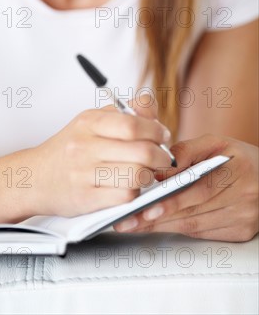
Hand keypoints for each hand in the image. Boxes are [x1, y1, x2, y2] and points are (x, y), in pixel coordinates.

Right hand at [29, 97, 171, 216]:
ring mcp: (84, 174)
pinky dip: (135, 192)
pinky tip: (131, 186)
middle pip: (141, 151)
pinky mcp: (86, 199)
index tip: (162, 135)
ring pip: (137, 175)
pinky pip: (125, 196)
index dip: (156, 130)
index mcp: (88, 122)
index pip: (133, 124)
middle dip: (161, 156)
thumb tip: (149, 102)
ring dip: (150, 175)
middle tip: (163, 157)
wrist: (35, 177)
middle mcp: (85, 146)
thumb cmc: (69, 149)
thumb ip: (123, 112)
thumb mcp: (90, 122)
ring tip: (147, 172)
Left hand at [113, 134, 258, 241]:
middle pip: (195, 212)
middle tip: (129, 221)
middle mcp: (245, 197)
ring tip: (136, 224)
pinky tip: (161, 224)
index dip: (173, 201)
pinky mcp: (241, 232)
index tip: (147, 208)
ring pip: (196, 226)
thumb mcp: (215, 143)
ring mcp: (244, 218)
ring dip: (164, 226)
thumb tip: (160, 168)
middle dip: (158, 218)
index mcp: (238, 170)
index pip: (201, 189)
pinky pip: (204, 233)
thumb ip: (187, 150)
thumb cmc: (237, 157)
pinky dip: (180, 228)